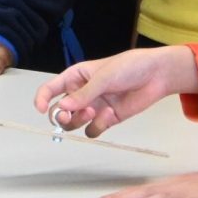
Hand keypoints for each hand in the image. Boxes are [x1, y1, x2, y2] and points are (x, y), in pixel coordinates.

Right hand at [34, 46, 197, 137]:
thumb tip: (62, 107)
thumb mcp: (103, 77)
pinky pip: (93, 130)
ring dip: (80, 120)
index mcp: (75, 77)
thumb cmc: (128, 67)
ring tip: (93, 111)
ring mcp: (93, 108)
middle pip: (59, 111)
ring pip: (74, 123)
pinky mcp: (107, 119)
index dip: (41, 99)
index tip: (40, 109)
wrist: (156, 76)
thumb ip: (83, 94)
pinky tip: (109, 115)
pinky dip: (98, 126)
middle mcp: (81, 94)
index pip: (50, 89)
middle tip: (69, 115)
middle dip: (62, 115)